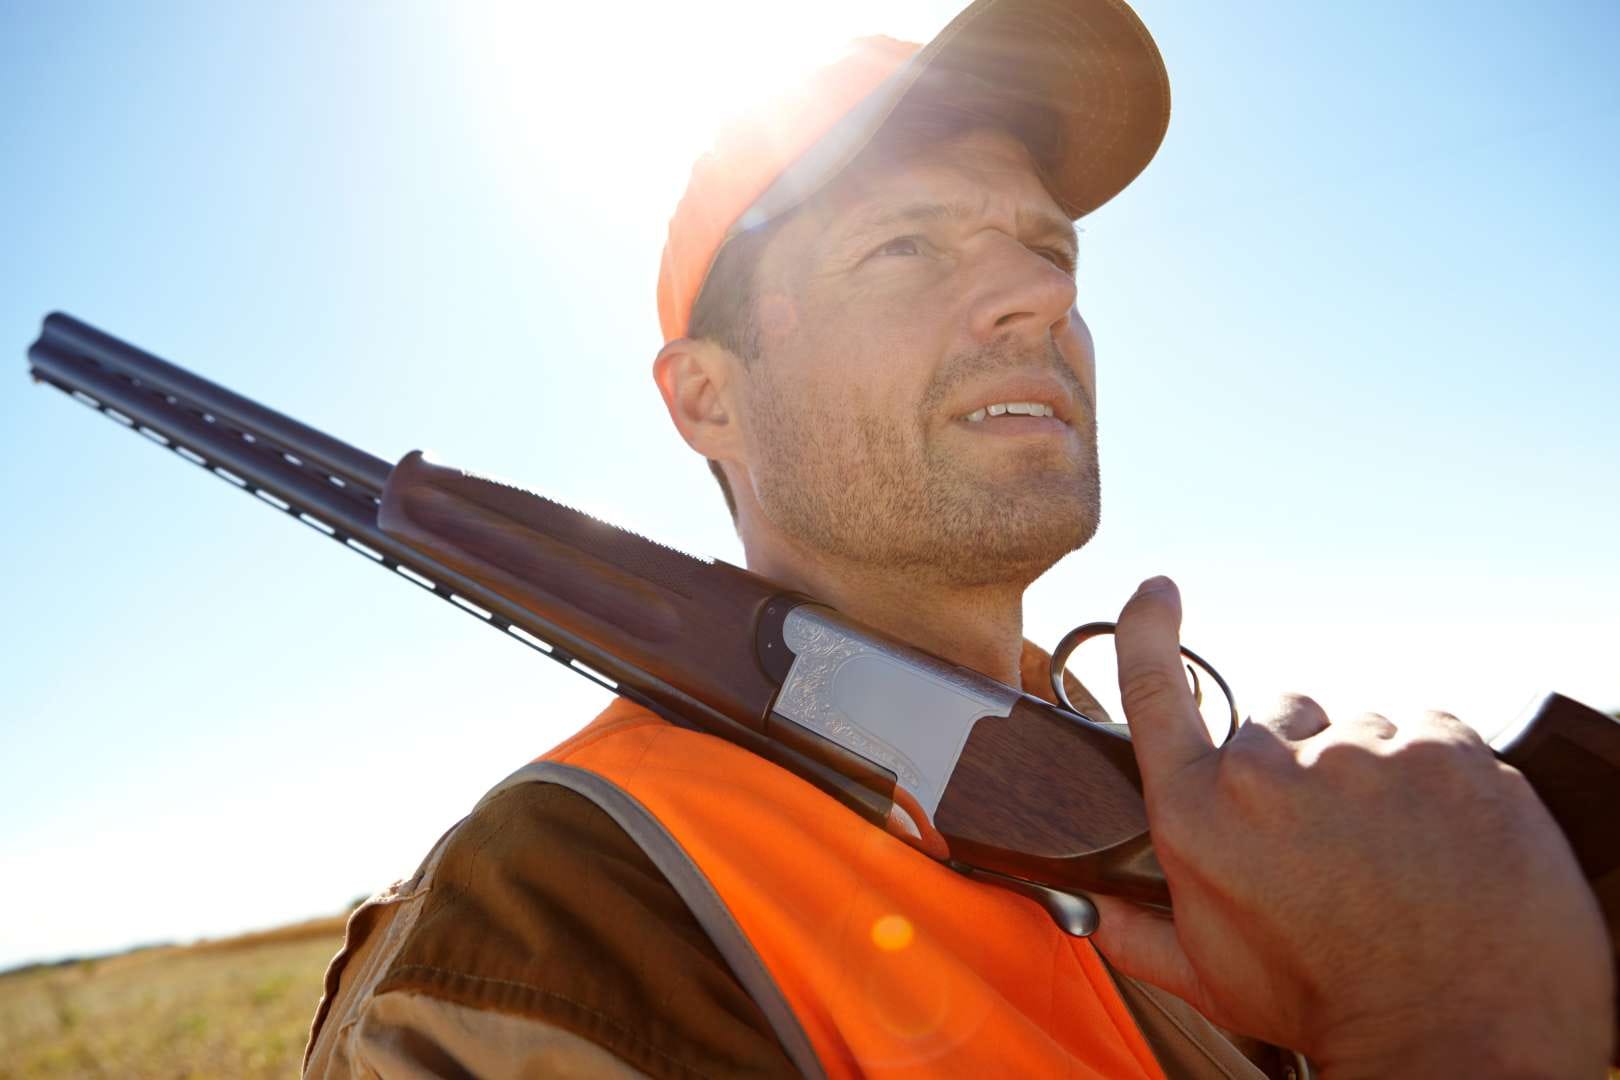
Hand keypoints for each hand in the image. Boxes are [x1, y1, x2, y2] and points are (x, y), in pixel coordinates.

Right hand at [1090, 577, 1612, 1077]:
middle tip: (1330, 836)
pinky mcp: (1444, 749)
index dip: (1148, 629)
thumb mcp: (1212, 978)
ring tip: (1395, 846)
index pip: (1154, 691)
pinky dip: (1435, 774)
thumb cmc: (1332, 1005)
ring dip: (1370, 773)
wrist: (1460, 1033)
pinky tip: (1440, 832)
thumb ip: (1136, 932)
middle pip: (1277, 721)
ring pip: (1358, 732)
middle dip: (1296, 764)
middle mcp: (1269, 771)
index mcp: (1199, 816)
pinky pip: (1429, 731)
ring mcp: (1360, 754)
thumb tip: (1083, 911)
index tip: (1157, 592)